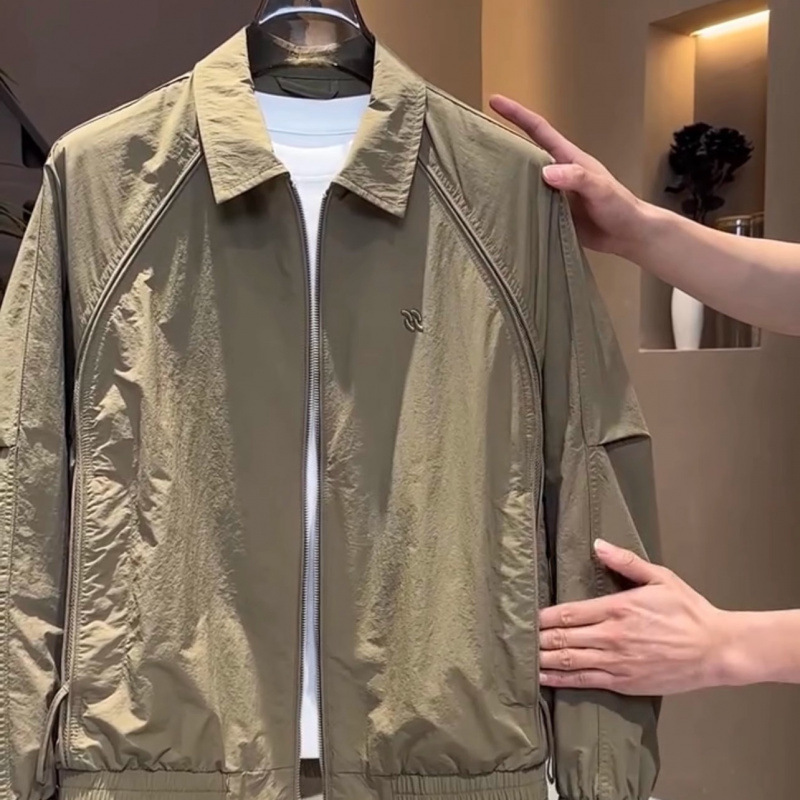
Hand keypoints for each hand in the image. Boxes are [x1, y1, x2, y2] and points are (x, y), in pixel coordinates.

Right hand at [489, 95, 646, 257]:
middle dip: (503, 141)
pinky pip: (528, 204)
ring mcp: (553, 193)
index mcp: (568, 159)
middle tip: (476, 138)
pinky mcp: (552, 213)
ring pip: (524, 179)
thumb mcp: (600, 189)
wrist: (628, 235)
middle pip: (526, 151)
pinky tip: (497, 208)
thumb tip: (545, 172)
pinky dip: (513, 203)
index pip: (539, 130)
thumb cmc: (620, 207)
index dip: (517, 114)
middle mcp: (557, 172)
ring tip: (477, 173)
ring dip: (504, 175)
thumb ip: (576, 178)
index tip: (495, 101)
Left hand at [539, 540, 732, 695]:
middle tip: (513, 639)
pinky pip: (585, 682)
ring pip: (570, 662)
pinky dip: (561, 680)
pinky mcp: (624, 683)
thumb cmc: (688, 611)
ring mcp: (617, 663)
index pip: (568, 614)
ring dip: (543, 660)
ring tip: (520, 658)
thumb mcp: (661, 578)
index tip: (525, 617)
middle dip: (536, 640)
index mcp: (617, 609)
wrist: (715, 650)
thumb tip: (598, 544)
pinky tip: (544, 679)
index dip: (543, 618)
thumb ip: (626, 562)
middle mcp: (612, 637)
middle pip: (563, 639)